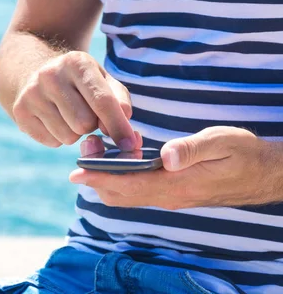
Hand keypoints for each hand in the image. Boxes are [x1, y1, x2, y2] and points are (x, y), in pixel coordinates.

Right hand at [13, 51, 138, 149]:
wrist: (36, 72)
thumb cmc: (80, 81)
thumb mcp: (103, 80)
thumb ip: (120, 100)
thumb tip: (125, 119)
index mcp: (77, 62)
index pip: (103, 100)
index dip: (119, 126)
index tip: (129, 144)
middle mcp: (51, 74)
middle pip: (84, 124)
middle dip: (92, 126)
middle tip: (86, 113)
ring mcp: (32, 92)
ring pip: (68, 137)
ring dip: (75, 133)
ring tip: (69, 114)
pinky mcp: (20, 110)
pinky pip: (51, 142)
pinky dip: (58, 137)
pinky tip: (54, 118)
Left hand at [70, 127, 278, 208]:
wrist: (263, 173)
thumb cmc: (243, 153)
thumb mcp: (221, 143)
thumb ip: (192, 149)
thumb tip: (165, 155)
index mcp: (178, 184)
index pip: (131, 185)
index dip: (101, 178)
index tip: (76, 170)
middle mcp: (170, 195)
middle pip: (123, 194)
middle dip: (98, 177)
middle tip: (84, 151)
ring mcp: (172, 196)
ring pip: (130, 195)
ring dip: (109, 178)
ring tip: (97, 151)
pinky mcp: (175, 191)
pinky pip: (141, 190)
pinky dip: (124, 177)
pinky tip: (124, 156)